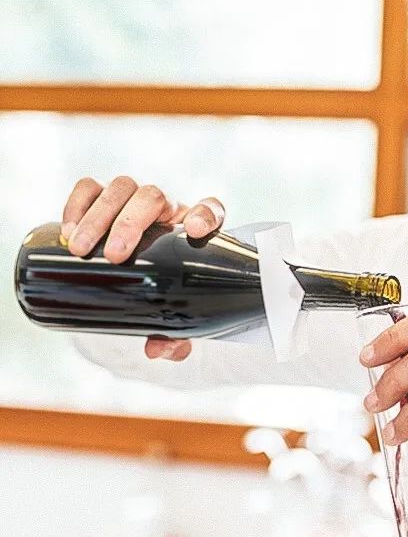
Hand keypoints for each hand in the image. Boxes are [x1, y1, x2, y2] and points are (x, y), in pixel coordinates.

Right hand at [61, 175, 224, 361]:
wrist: (144, 279)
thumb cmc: (167, 293)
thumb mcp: (176, 316)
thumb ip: (175, 337)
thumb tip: (157, 350)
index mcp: (197, 230)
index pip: (211, 210)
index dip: (205, 214)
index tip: (194, 229)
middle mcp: (168, 209)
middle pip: (154, 197)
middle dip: (131, 223)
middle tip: (114, 256)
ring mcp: (135, 199)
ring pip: (121, 189)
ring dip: (99, 216)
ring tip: (80, 249)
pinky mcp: (104, 197)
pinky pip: (90, 187)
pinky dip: (77, 203)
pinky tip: (67, 230)